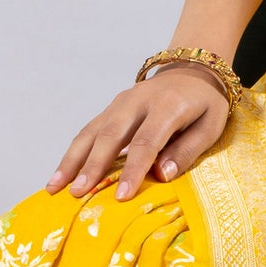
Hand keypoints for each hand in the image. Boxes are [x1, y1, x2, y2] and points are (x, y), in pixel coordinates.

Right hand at [48, 67, 231, 201]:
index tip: (121, 196)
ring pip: (91, 132)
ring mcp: (120, 103)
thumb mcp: (211, 126)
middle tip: (77, 193)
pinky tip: (61, 173)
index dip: (133, 170)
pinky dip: (73, 153)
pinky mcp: (111, 108)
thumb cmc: (205, 104)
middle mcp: (138, 101)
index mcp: (167, 106)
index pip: (146, 141)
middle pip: (111, 135)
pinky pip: (89, 131)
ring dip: (72, 160)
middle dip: (92, 166)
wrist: (192, 71)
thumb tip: (162, 175)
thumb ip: (188, 150)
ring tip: (54, 186)